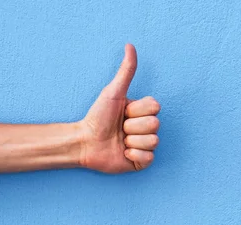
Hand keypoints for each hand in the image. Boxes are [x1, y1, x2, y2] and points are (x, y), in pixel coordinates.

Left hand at [79, 44, 160, 172]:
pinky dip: (134, 156)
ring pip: (153, 141)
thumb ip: (126, 71)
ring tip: (119, 141)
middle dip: (132, 126)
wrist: (84, 142)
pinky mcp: (140, 162)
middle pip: (155, 124)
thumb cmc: (96, 117)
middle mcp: (145, 128)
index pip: (155, 107)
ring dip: (132, 141)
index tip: (122, 113)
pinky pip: (149, 158)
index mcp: (142, 111)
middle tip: (119, 128)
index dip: (137, 111)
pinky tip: (122, 153)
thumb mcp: (113, 92)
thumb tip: (129, 45)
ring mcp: (144, 145)